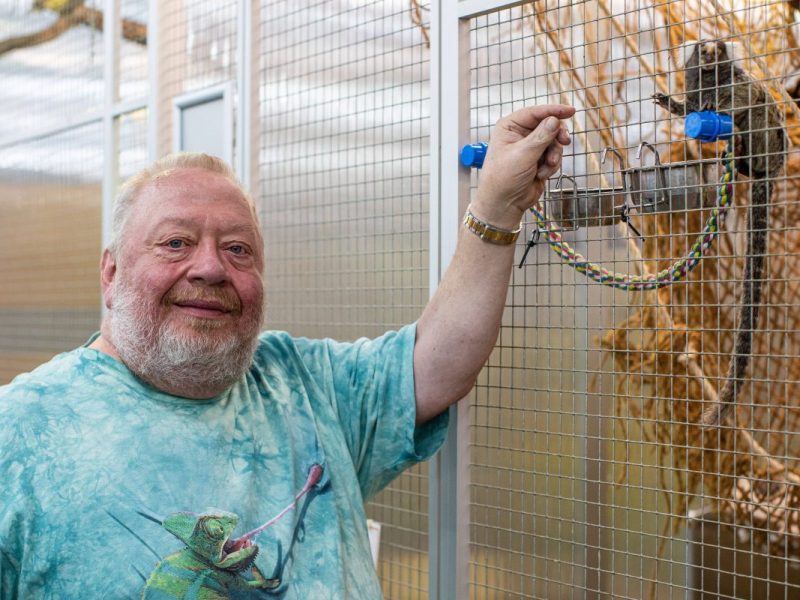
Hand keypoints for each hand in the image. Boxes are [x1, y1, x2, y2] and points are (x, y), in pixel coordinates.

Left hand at [472, 104, 574, 229]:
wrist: (504, 203)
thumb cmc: (503, 178)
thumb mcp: (523, 154)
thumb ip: (541, 136)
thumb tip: (555, 120)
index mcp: (510, 126)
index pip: (535, 112)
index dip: (554, 110)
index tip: (571, 111)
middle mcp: (520, 134)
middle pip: (548, 125)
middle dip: (556, 136)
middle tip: (564, 141)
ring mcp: (530, 148)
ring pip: (554, 142)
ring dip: (554, 155)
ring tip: (547, 166)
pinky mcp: (538, 160)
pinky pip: (554, 156)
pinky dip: (551, 165)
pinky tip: (541, 174)